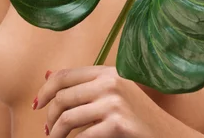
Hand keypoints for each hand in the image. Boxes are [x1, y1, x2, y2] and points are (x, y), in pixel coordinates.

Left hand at [34, 65, 186, 137]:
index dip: (46, 90)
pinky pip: (82, 136)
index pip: (65, 75)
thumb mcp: (113, 92)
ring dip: (56, 134)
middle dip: (49, 116)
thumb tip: (47, 75)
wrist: (166, 133)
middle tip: (47, 130)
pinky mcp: (118, 124)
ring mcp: (114, 103)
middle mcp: (110, 82)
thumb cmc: (137, 115)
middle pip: (63, 97)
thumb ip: (85, 84)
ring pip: (68, 118)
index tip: (38, 104)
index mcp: (107, 71)